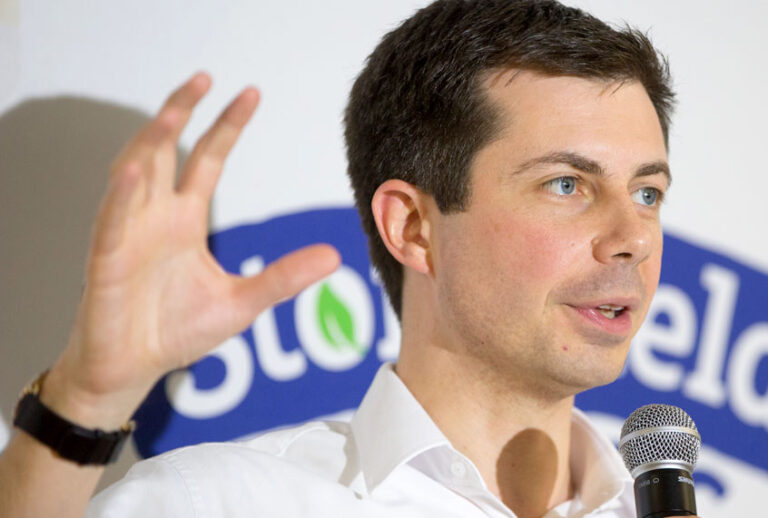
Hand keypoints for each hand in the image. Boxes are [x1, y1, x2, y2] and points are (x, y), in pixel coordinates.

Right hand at [42, 73, 339, 427]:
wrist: (133, 369)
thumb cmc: (177, 332)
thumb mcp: (243, 302)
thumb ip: (284, 277)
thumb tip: (334, 255)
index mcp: (184, 221)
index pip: (207, 160)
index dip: (226, 127)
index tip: (251, 94)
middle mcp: (155, 218)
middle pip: (166, 150)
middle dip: (181, 112)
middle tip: (205, 76)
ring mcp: (127, 235)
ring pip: (134, 173)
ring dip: (151, 139)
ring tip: (175, 108)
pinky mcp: (106, 262)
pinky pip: (111, 221)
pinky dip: (121, 194)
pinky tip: (136, 167)